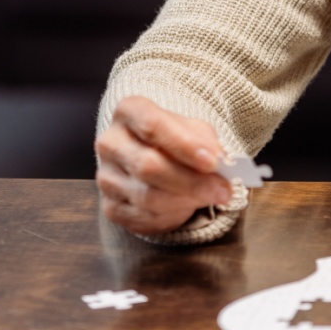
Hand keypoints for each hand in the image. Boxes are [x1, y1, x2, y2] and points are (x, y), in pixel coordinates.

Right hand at [95, 96, 232, 234]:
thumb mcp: (193, 129)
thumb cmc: (176, 140)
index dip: (184, 145)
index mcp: (128, 112)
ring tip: (210, 197)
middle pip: (148, 166)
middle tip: (224, 190)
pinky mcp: (111, 207)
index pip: (152, 126)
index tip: (214, 162)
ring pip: (148, 197)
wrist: (156, 158)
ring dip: (186, 200)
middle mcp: (110, 143)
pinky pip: (145, 218)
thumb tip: (219, 162)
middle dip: (192, 182)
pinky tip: (188, 206)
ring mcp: (106, 177)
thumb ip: (205, 142)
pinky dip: (173, 216)